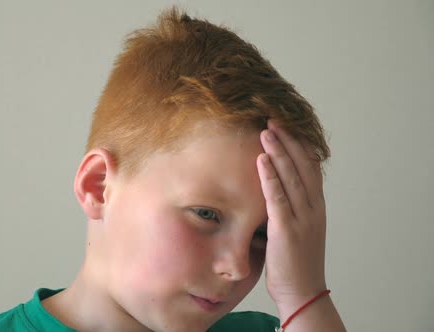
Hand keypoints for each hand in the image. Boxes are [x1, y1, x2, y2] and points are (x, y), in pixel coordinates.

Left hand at [256, 121, 326, 311]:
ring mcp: (302, 219)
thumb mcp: (295, 228)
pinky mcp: (287, 231)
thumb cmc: (294, 262)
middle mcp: (313, 209)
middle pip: (303, 166)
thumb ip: (285, 208)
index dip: (299, 145)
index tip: (287, 125)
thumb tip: (267, 188)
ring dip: (278, 152)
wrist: (302, 292)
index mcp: (316, 207)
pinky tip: (261, 160)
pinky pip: (278, 198)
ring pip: (291, 177)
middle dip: (289, 140)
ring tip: (266, 130)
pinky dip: (269, 177)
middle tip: (274, 119)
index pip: (311, 167)